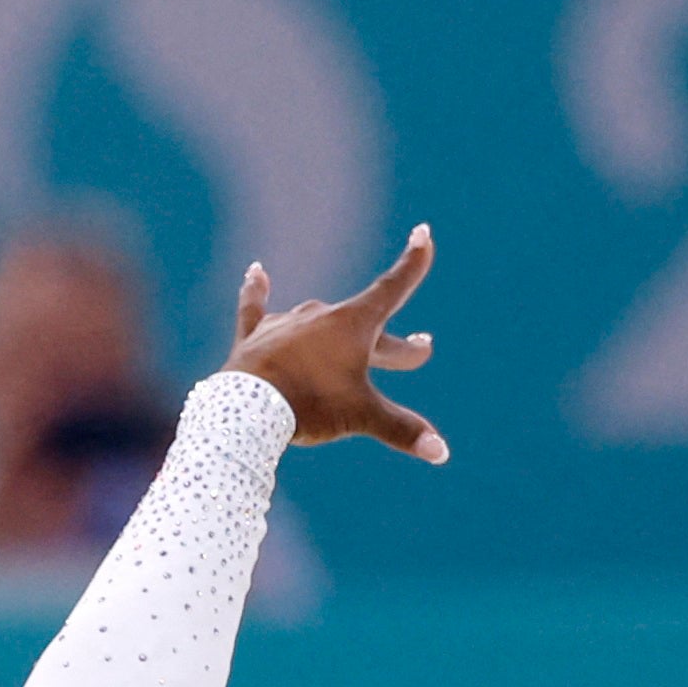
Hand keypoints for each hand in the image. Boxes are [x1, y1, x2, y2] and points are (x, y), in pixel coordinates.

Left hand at [227, 225, 448, 463]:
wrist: (246, 408)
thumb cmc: (309, 406)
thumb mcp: (360, 416)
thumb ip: (401, 430)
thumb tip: (441, 452)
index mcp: (354, 324)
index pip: (393, 287)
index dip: (413, 263)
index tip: (423, 234)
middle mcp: (322, 315)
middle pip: (366, 323)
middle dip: (394, 343)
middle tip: (418, 350)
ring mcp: (287, 324)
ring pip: (319, 325)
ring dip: (337, 337)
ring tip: (344, 349)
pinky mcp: (254, 338)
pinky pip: (256, 308)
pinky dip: (256, 292)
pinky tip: (255, 271)